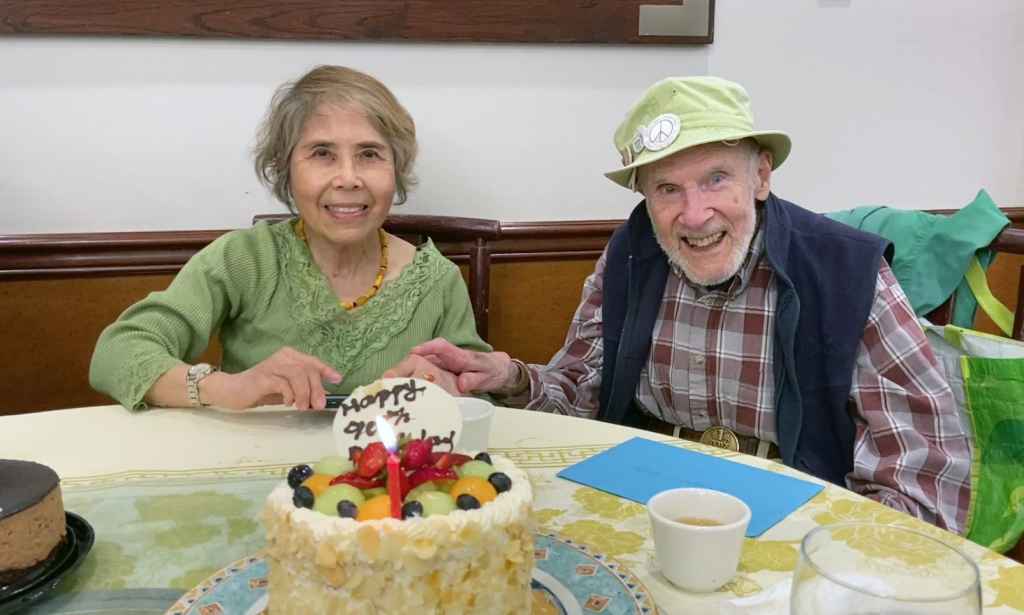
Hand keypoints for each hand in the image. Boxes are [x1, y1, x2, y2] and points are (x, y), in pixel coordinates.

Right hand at [204, 346, 341, 409]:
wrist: (232, 391)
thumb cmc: (261, 390)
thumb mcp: (287, 389)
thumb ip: (304, 390)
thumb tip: (325, 396)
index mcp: (290, 356)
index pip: (313, 362)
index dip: (326, 370)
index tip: (337, 380)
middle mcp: (283, 357)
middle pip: (308, 369)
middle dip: (316, 388)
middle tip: (318, 405)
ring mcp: (273, 365)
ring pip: (298, 374)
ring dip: (304, 393)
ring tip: (302, 406)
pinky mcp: (263, 377)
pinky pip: (283, 383)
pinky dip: (289, 394)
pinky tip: (287, 402)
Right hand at [396, 338, 517, 394]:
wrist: (496, 371)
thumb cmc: (491, 371)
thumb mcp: (487, 375)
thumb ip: (475, 378)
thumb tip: (462, 383)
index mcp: (458, 356)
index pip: (441, 347)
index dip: (427, 347)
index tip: (414, 352)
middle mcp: (444, 359)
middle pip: (421, 358)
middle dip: (404, 366)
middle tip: (388, 377)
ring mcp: (438, 367)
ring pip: (416, 369)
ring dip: (402, 377)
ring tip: (386, 388)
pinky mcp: (435, 376)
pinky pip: (419, 378)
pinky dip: (408, 385)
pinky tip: (396, 394)